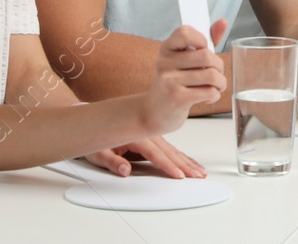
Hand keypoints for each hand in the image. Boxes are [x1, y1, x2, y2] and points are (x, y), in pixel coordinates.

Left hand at [84, 135, 206, 178]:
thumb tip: (124, 170)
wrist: (97, 123)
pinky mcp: (155, 139)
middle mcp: (148, 134)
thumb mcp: (98, 152)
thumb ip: (112, 162)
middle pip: (170, 152)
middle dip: (185, 165)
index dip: (168, 166)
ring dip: (188, 161)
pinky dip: (182, 156)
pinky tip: (190, 162)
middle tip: (198, 175)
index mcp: (136, 136)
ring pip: (174, 150)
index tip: (179, 174)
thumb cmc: (98, 138)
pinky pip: (171, 149)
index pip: (155, 154)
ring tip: (199, 170)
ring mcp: (153, 135)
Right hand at [139, 19, 227, 135]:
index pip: (185, 32)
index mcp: (166, 48)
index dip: (201, 39)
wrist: (153, 113)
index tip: (204, 50)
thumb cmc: (174, 83)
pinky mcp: (177, 98)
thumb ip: (204, 41)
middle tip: (216, 75)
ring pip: (211, 75)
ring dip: (220, 83)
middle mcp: (164, 62)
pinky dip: (215, 95)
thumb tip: (223, 22)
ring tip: (215, 87)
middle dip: (219, 67)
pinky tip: (207, 97)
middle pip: (206, 56)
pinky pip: (209, 92)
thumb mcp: (184, 60)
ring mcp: (169, 80)